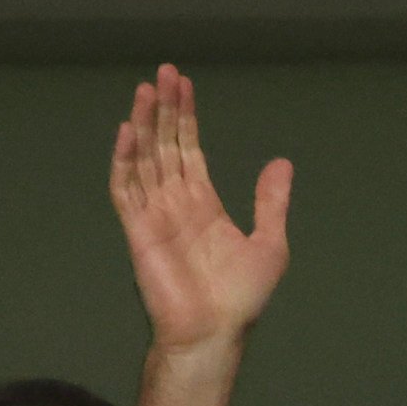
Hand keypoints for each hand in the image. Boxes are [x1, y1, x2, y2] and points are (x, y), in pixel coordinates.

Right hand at [109, 65, 291, 353]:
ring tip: (145, 90)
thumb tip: (282, 162)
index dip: (186, 117)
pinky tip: (127, 132)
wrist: (215, 333)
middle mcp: (175, 202)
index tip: (184, 84)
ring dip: (143, 124)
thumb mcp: (270, 245)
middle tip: (164, 72)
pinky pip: (125, 190)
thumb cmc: (241, 297)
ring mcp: (154, 214)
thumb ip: (271, 203)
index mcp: (204, 203)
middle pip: (165, 145)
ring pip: (144, 159)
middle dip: (164, 109)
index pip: (190, 149)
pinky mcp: (138, 230)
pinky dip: (124, 161)